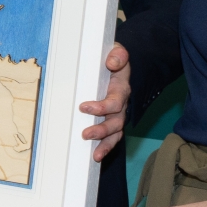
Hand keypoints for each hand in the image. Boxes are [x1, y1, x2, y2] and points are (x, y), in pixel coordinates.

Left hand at [78, 43, 131, 160]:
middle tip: (85, 134)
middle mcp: (122, 105)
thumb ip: (118, 54)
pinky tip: (95, 156)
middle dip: (102, 130)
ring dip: (105, 144)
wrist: (118, 63)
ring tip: (94, 154)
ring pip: (115, 133)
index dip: (102, 107)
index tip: (84, 107)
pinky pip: (112, 137)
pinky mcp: (112, 120)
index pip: (115, 102)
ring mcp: (118, 114)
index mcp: (121, 89)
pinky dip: (105, 147)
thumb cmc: (113, 58)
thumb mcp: (116, 50)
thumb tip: (112, 61)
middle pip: (116, 122)